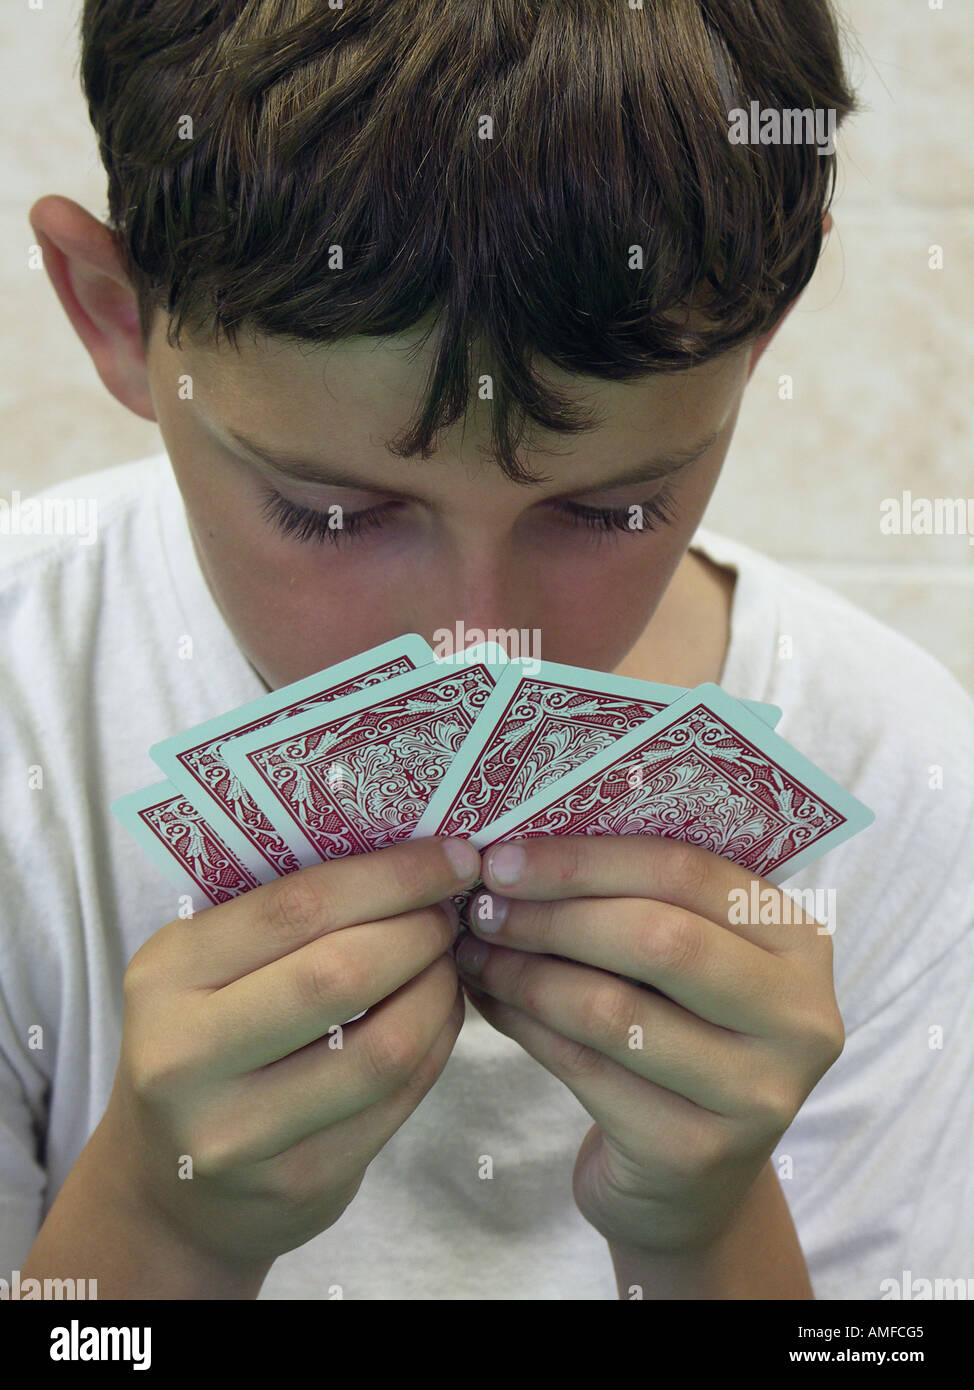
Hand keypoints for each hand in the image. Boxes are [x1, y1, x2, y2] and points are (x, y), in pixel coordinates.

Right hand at [99, 835, 480, 1271]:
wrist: (169, 1186)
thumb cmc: (206, 1040)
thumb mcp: (206, 967)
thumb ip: (283, 915)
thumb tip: (407, 852)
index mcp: (166, 975)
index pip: (296, 907)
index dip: (389, 876)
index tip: (450, 855)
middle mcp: (187, 1057)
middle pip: (343, 973)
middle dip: (419, 930)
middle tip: (448, 912)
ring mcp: (241, 1132)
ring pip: (384, 1047)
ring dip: (438, 991)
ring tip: (446, 963)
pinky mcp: (298, 1182)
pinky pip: (397, 1100)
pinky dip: (437, 1044)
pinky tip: (439, 1015)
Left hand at [454, 835, 844, 1253]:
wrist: (690, 1177)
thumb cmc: (678, 1033)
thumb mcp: (689, 959)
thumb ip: (640, 897)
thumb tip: (524, 840)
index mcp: (799, 941)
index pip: (687, 872)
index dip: (586, 860)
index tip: (504, 856)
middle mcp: (799, 1017)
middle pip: (657, 939)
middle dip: (552, 915)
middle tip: (481, 906)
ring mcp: (755, 1093)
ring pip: (612, 1008)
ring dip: (524, 973)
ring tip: (472, 953)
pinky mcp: (695, 1151)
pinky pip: (586, 1068)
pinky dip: (524, 1026)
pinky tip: (489, 1002)